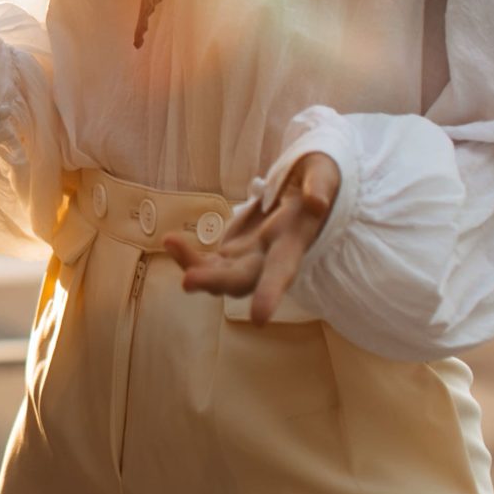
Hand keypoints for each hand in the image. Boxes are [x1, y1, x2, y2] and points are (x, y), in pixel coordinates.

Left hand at [164, 152, 340, 323]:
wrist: (304, 193)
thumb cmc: (316, 181)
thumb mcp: (323, 174)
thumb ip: (320, 185)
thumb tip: (316, 201)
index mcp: (294, 241)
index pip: (282, 271)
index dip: (271, 293)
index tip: (259, 319)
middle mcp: (269, 258)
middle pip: (242, 280)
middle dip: (215, 282)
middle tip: (187, 281)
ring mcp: (248, 258)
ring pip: (219, 276)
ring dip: (193, 269)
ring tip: (170, 242)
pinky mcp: (232, 252)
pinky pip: (207, 263)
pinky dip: (188, 257)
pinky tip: (170, 242)